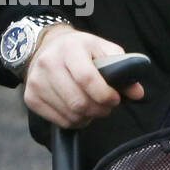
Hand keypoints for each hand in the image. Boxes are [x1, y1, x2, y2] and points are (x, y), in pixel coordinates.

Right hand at [22, 25, 144, 127]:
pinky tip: (78, 109)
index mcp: (69, 49)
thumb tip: (137, 93)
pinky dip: (76, 121)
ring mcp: (36, 81)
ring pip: (72, 115)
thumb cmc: (82, 52)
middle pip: (79, 102)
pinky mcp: (31, 98)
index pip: (87, 79)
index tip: (115, 98)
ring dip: (89, 117)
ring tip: (92, 105)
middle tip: (105, 105)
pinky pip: (61, 122)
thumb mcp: (104, 51)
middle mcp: (48, 63)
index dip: (106, 95)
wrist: (47, 47)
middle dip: (100, 109)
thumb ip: (123, 70)